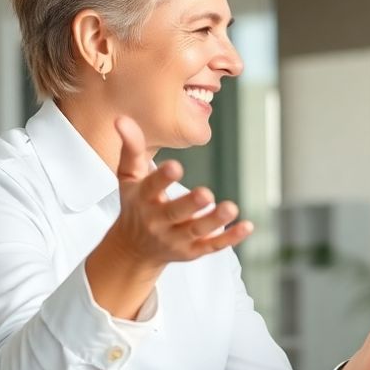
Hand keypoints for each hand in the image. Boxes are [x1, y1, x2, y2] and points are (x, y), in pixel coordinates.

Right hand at [86, 116, 251, 317]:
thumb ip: (131, 148)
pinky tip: (247, 226)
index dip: (162, 178)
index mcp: (143, 199)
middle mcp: (158, 221)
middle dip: (190, 204)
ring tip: (231, 208)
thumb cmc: (135, 203)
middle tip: (206, 194)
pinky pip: (212, 246)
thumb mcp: (129, 177)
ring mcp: (176, 238)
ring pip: (197, 231)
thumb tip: (121, 118)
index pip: (151, 187)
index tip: (175, 166)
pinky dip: (230, 238)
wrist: (133, 249)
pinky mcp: (192, 251)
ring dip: (215, 221)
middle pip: (175, 213)